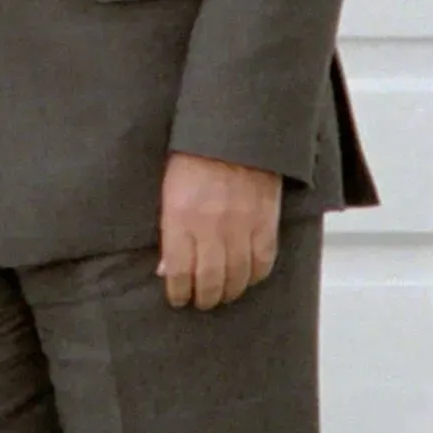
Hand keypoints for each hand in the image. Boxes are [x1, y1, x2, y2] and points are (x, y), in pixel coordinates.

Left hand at [160, 154, 283, 309]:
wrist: (234, 131)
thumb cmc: (196, 156)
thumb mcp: (169, 190)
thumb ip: (168, 230)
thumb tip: (166, 268)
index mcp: (181, 218)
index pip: (179, 272)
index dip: (178, 292)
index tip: (178, 299)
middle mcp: (211, 227)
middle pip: (209, 280)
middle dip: (204, 298)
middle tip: (201, 301)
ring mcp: (241, 226)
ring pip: (238, 277)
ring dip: (229, 292)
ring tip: (223, 294)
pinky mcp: (265, 222)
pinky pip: (264, 261)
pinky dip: (256, 275)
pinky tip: (248, 277)